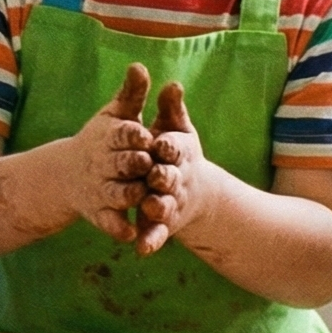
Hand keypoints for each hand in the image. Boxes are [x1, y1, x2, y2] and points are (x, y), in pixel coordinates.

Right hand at [48, 62, 156, 242]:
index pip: (122, 134)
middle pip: (120, 164)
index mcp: (109, 138)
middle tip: (149, 165)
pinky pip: (109, 222)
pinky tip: (131, 234)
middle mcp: (104, 164)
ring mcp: (101, 190)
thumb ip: (131, 94)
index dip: (133, 135)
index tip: (147, 135)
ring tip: (143, 197)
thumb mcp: (115, 115)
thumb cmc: (101, 140)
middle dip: (133, 164)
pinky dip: (118, 229)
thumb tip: (139, 65)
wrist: (68, 175)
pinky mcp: (100, 213)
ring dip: (128, 195)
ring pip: (116, 193)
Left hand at [134, 81, 212, 254]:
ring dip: (158, 206)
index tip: (160, 142)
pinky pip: (156, 234)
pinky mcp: (162, 224)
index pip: (174, 147)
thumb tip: (173, 82)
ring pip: (164, 205)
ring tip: (150, 208)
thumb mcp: (174, 127)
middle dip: (164, 176)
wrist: (191, 189)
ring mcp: (170, 202)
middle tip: (155, 175)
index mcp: (179, 153)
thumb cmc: (175, 150)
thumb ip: (171, 107)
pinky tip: (140, 249)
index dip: (168, 145)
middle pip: (170, 177)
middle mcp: (176, 178)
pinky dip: (150, 242)